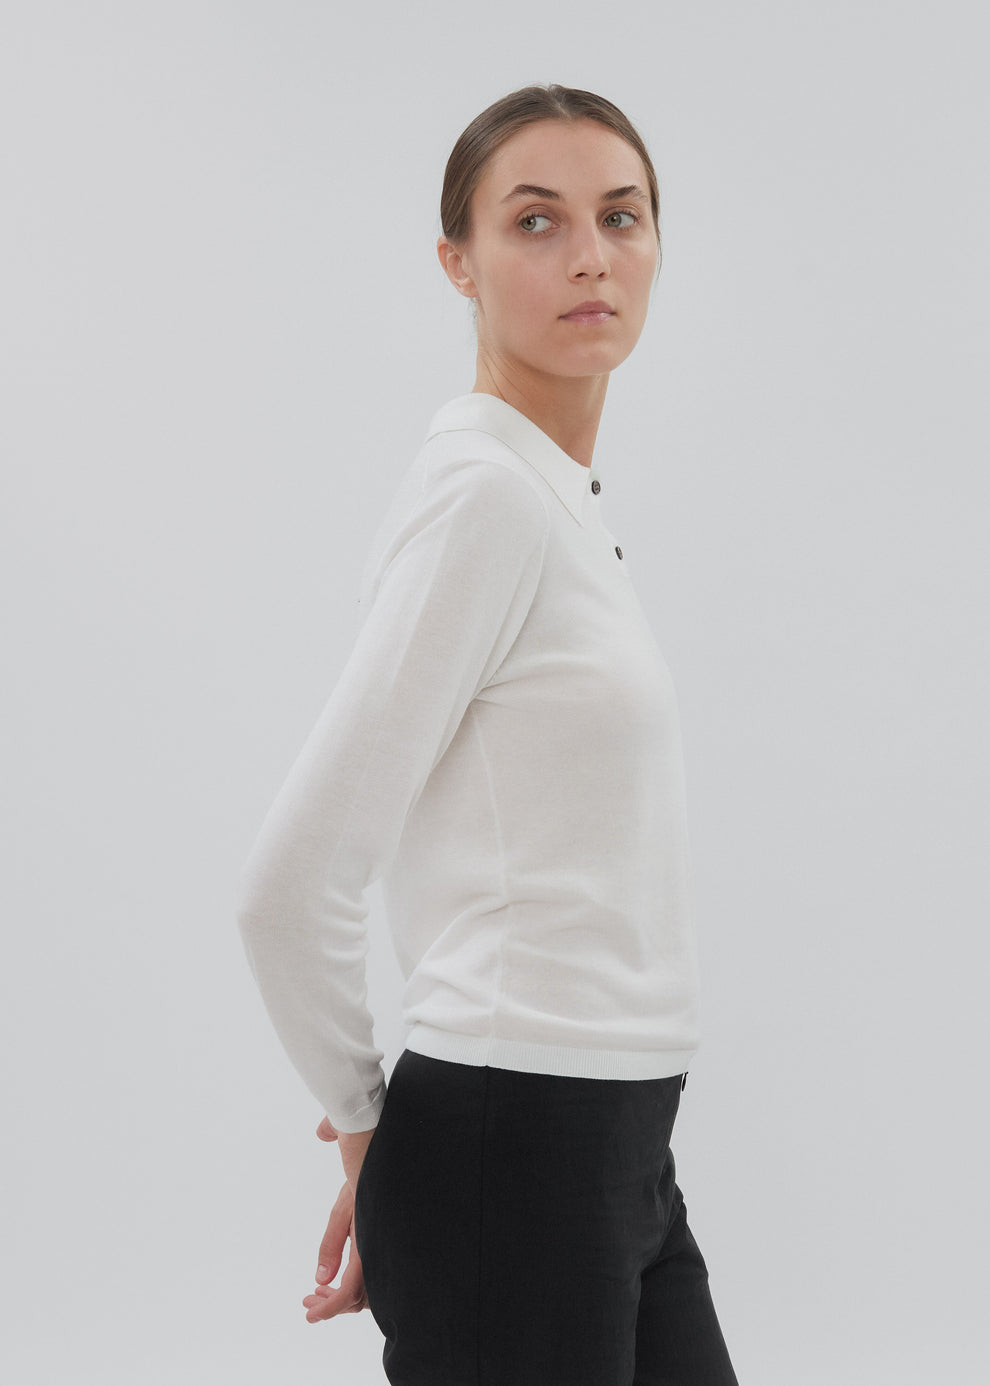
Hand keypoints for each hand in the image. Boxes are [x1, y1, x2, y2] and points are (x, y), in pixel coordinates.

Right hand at [302, 1116, 376, 1322]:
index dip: (343, 1276)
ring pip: (362, 1288)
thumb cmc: (364, 1124)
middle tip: (313, 1305)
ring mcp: (376, 1232)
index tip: (317, 1287)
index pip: (363, 1254)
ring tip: (313, 1309)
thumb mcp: (344, 1135)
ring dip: (335, 1305)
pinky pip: (355, 1282)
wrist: (372, 1118)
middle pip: (368, 1279)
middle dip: (339, 1300)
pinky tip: (318, 1309)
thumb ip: (333, 1132)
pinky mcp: (369, 1234)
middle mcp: (379, 1225)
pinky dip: (335, 1303)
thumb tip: (323, 1133)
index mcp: (372, 1208)